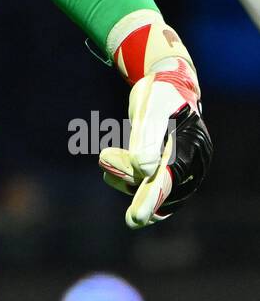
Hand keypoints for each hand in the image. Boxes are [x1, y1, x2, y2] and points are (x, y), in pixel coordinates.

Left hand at [98, 18, 212, 228]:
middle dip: (139, 194)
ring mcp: (183, 168)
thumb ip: (147, 140)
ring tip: (106, 158)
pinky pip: (152, 187)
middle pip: (164, 190)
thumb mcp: (150, 111)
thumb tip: (144, 172)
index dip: (152, 199)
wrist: (166, 83)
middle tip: (124, 206)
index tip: (135, 218)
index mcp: (192, 146)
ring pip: (155, 190)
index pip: (170, 178)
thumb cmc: (159, 94)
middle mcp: (193, 162)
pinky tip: (111, 172)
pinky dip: (131, 184)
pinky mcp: (170, 169)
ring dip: (128, 182)